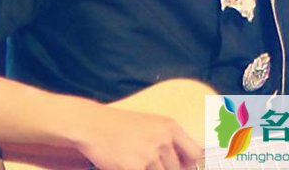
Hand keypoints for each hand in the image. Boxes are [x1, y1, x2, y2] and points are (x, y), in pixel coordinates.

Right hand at [74, 103, 201, 169]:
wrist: (93, 125)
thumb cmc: (120, 126)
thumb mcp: (150, 125)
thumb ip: (167, 142)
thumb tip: (187, 164)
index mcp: (169, 126)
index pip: (195, 153)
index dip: (189, 165)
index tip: (181, 167)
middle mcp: (163, 139)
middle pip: (177, 169)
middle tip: (146, 161)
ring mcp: (150, 154)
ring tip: (134, 160)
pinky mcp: (135, 168)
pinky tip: (126, 164)